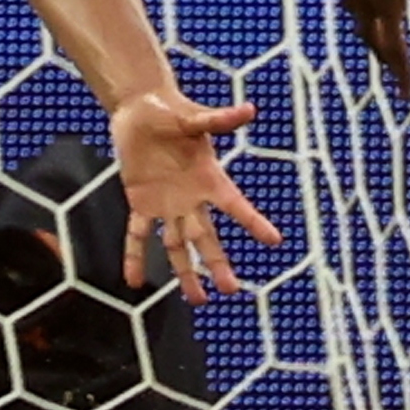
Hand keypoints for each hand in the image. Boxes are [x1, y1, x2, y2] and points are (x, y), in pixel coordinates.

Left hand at [110, 89, 280, 298]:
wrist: (141, 109)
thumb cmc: (172, 110)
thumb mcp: (195, 117)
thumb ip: (219, 120)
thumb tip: (250, 110)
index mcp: (209, 178)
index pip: (235, 205)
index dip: (254, 222)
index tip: (274, 240)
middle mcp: (192, 198)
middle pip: (207, 236)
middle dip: (218, 263)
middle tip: (231, 289)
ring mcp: (166, 204)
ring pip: (178, 245)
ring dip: (186, 272)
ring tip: (198, 300)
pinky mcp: (141, 203)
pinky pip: (139, 234)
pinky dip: (135, 256)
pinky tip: (134, 281)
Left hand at [331, 0, 409, 89]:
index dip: (367, 8)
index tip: (377, 14)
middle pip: (361, 22)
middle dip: (373, 41)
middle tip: (383, 59)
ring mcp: (367, 0)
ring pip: (376, 40)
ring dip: (387, 61)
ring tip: (398, 82)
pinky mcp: (387, 7)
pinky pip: (394, 46)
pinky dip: (399, 69)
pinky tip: (406, 88)